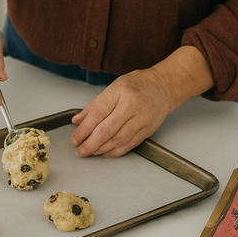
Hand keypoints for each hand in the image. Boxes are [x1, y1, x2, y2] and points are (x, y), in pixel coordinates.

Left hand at [70, 45, 214, 157]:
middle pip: (107, 130)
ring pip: (118, 140)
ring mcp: (142, 119)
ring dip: (102, 149)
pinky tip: (105, 152)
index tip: (75, 139)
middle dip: (90, 143)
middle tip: (81, 150)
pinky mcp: (148, 130)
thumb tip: (77, 121)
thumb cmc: (137, 84)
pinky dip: (115, 151)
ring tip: (91, 151)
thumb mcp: (113, 87)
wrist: (162, 87)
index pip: (97, 114)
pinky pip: (129, 145)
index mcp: (120, 92)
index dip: (83, 130)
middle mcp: (131, 105)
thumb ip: (94, 105)